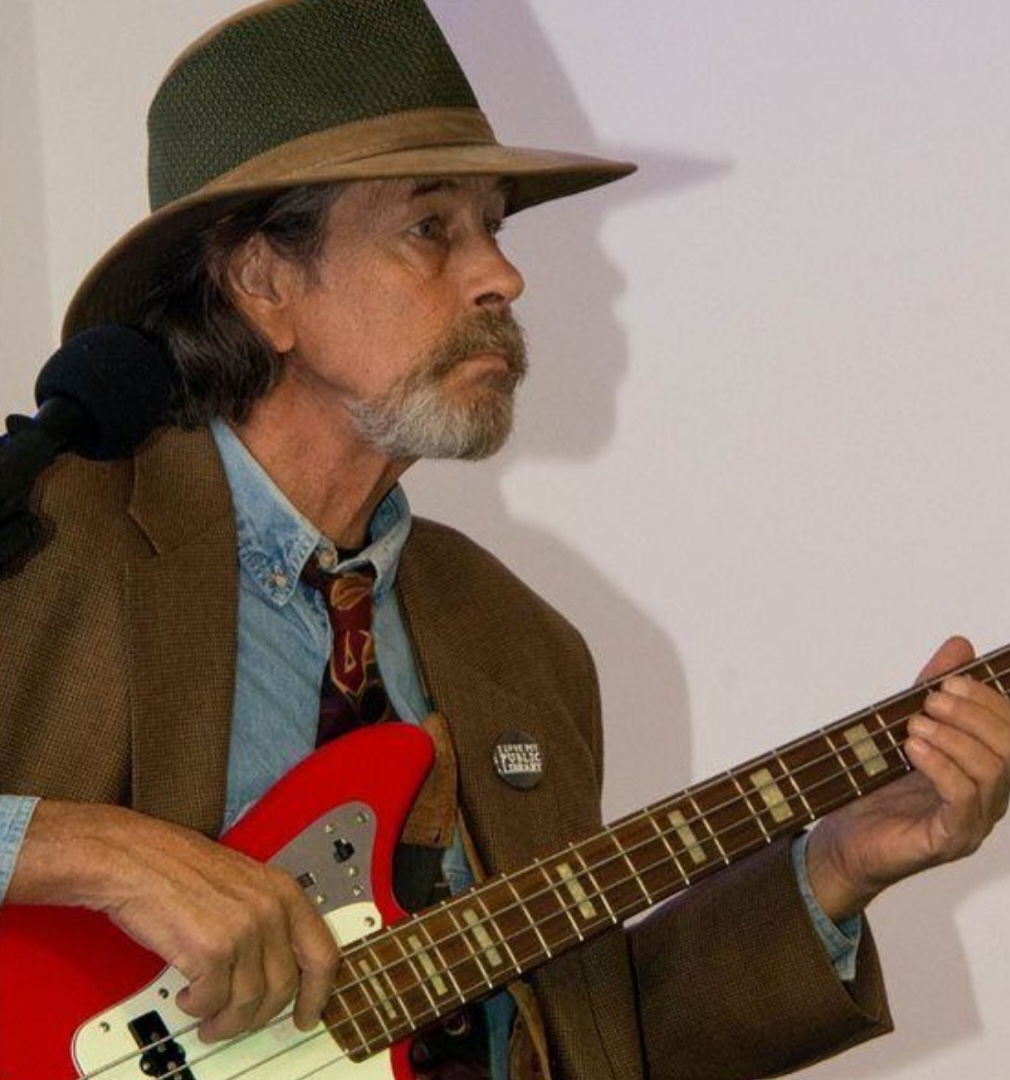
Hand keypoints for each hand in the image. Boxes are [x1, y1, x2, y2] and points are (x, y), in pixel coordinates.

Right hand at [8, 801, 341, 1041]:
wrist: (133, 858)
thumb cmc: (176, 866)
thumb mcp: (242, 882)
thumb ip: (266, 917)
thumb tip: (277, 964)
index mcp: (283, 891)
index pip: (323, 954)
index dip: (318, 994)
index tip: (307, 1014)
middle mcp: (270, 909)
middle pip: (284, 987)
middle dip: (258, 1015)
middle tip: (237, 1021)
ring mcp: (242, 930)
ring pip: (249, 1003)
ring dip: (226, 1020)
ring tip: (208, 1015)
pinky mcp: (209, 950)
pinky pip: (212, 1002)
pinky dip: (198, 1008)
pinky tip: (188, 996)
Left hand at [805, 636, 1009, 921]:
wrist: (845, 841)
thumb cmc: (878, 788)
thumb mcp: (906, 726)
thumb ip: (933, 690)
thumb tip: (960, 645)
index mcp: (987, 770)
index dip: (987, 698)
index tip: (950, 679)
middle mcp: (990, 798)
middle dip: (972, 713)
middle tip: (931, 699)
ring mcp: (974, 822)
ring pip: (992, 771)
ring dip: (953, 736)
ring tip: (915, 724)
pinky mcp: (949, 840)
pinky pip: (964, 799)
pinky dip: (940, 765)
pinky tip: (913, 747)